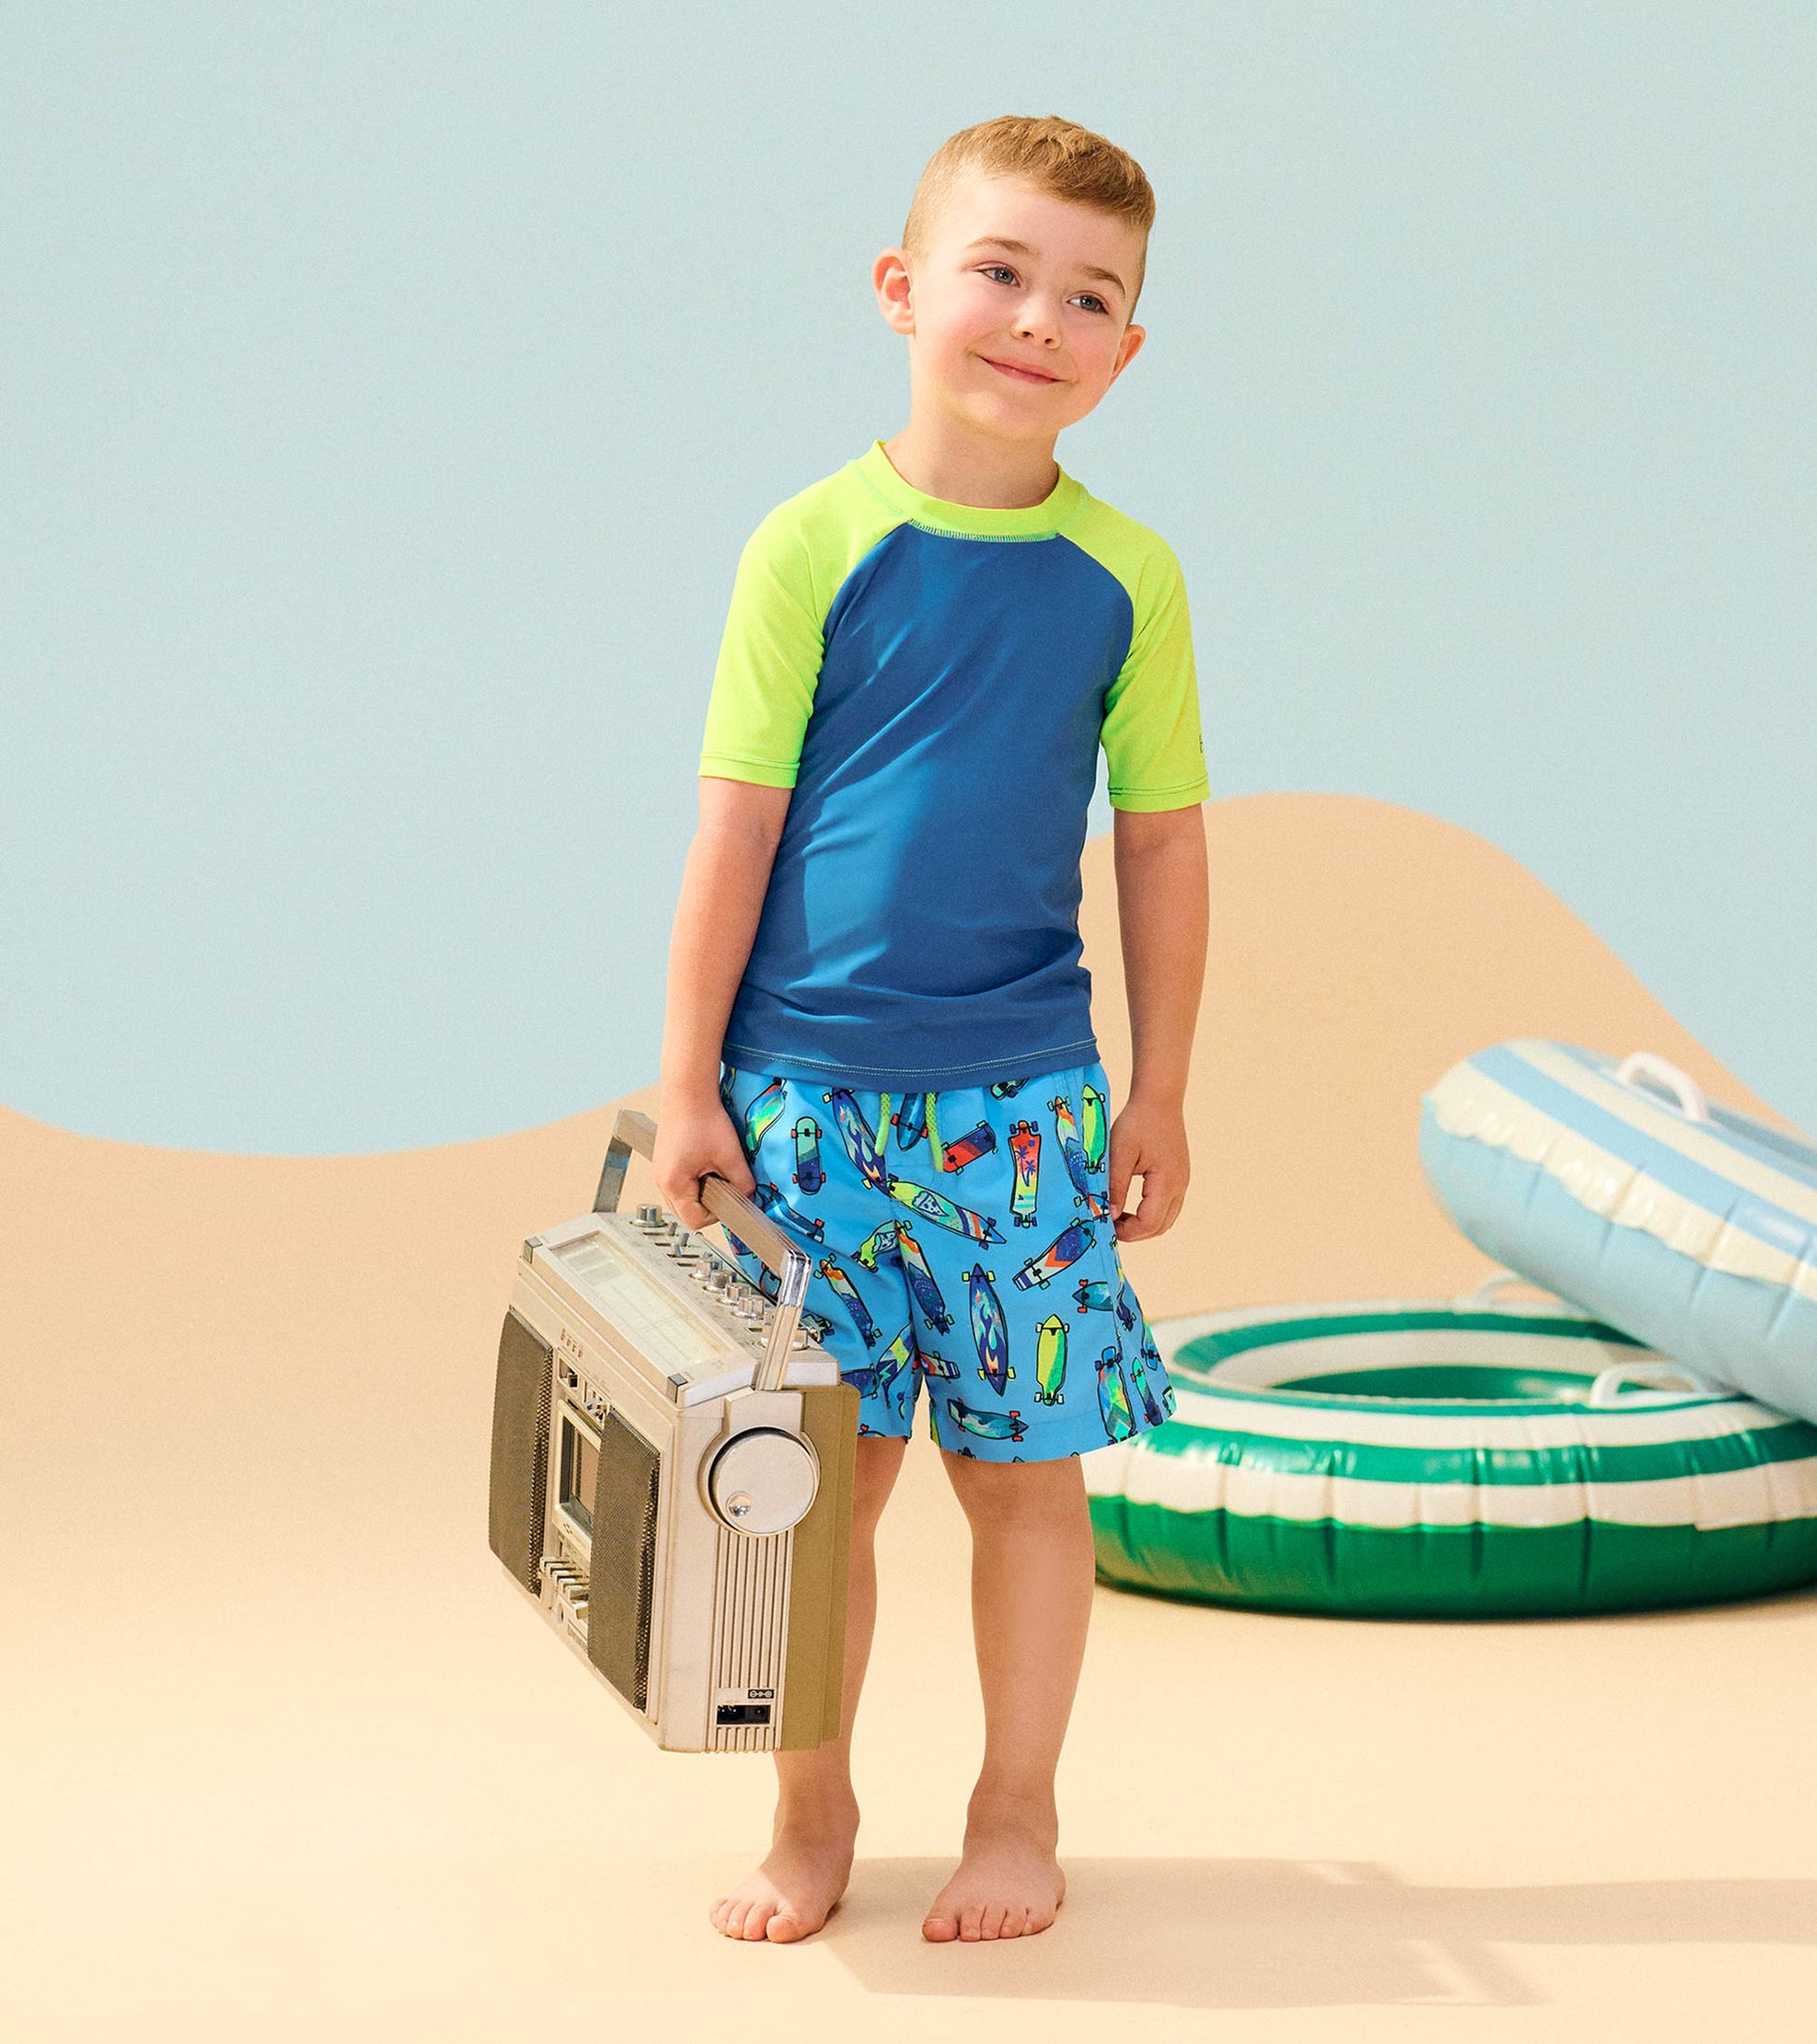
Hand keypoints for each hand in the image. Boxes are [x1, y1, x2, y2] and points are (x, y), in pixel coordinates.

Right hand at [654, 1087, 755, 1230]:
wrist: (688, 1091)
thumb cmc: (703, 1120)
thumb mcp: (730, 1156)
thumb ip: (742, 1183)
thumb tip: (748, 1196)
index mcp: (673, 1185)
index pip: (695, 1220)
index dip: (716, 1214)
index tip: (729, 1198)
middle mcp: (661, 1181)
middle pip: (687, 1211)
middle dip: (709, 1202)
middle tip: (723, 1183)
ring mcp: (661, 1171)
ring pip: (683, 1196)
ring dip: (701, 1189)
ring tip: (713, 1169)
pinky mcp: (665, 1160)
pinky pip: (680, 1181)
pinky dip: (694, 1177)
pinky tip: (705, 1160)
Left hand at [1107, 1096, 1188, 1242]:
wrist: (1159, 1100)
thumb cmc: (1137, 1123)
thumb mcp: (1119, 1153)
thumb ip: (1115, 1186)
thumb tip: (1109, 1215)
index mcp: (1166, 1182)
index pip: (1149, 1224)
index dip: (1126, 1232)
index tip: (1104, 1225)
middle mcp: (1179, 1186)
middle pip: (1160, 1227)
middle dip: (1134, 1232)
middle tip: (1109, 1224)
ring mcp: (1182, 1182)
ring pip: (1166, 1219)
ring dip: (1143, 1224)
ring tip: (1118, 1216)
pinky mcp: (1179, 1176)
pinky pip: (1168, 1206)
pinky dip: (1150, 1213)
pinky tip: (1130, 1205)